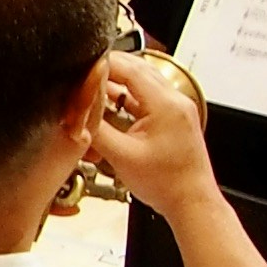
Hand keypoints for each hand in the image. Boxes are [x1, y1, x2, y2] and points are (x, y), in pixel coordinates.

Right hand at [88, 54, 216, 217]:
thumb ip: (95, 129)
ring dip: (117, 85)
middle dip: (107, 71)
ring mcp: (176, 108)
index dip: (102, 63)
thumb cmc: (167, 184)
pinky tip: (110, 108)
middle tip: (81, 77)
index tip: (81, 66)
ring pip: (142, 83)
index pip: (129, 68)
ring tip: (92, 93)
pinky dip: (128, 99)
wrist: (191, 203)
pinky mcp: (174, 118)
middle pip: (136, 70)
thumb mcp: (121, 156)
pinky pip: (147, 98)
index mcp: (165, 104)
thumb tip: (75, 112)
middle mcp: (175, 100)